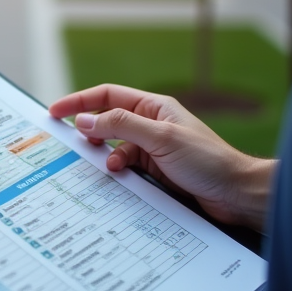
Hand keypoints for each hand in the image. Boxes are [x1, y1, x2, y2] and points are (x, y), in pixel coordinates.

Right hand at [49, 84, 274, 230]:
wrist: (236, 194)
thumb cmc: (207, 160)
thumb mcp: (161, 138)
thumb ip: (122, 125)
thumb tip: (85, 120)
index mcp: (154, 107)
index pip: (107, 96)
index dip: (79, 101)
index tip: (55, 112)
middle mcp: (151, 124)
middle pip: (108, 121)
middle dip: (88, 130)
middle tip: (66, 142)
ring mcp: (153, 148)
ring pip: (115, 146)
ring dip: (105, 154)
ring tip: (102, 164)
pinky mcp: (156, 171)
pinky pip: (126, 167)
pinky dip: (118, 171)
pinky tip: (119, 177)